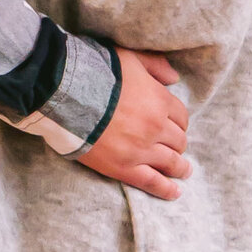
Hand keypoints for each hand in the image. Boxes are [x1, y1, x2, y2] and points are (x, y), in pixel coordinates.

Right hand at [77, 49, 191, 197]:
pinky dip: (166, 189)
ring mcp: (141, 149)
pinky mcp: (124, 167)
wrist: (68, 95)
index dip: (179, 122)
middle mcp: (156, 127)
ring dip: (180, 167)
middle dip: (178, 143)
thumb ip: (154, 65)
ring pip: (170, 162)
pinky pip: (152, 182)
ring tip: (184, 171)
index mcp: (159, 100)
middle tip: (176, 148)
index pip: (181, 116)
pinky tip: (175, 193)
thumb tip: (174, 78)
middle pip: (178, 140)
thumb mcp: (130, 58)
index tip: (176, 126)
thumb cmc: (97, 72)